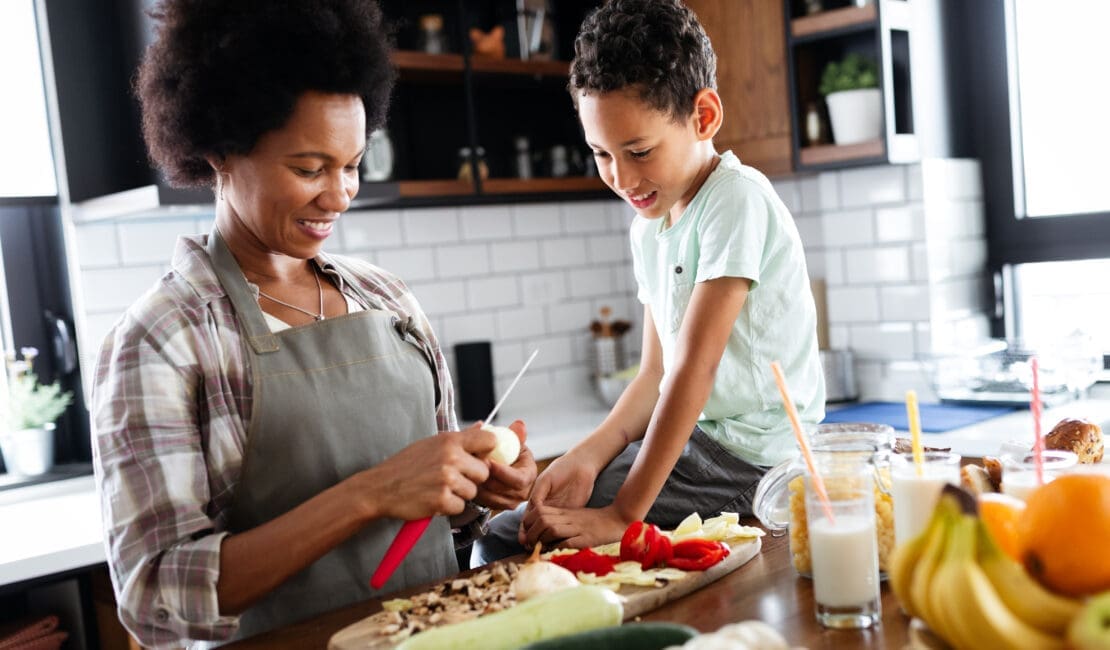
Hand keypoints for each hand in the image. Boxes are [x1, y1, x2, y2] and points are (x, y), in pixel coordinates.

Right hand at [355, 424, 496, 520]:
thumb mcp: (431, 443)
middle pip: (483, 472)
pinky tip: (434, 499)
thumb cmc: (406, 465)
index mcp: (449, 440)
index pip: (489, 441)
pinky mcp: (442, 500)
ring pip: (472, 491)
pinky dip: (449, 507)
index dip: (486, 453)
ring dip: (459, 494)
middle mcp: (451, 458)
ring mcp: (447, 479)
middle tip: (452, 479)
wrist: (381, 487)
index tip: (478, 458)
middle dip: (471, 479)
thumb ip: (460, 438)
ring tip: (439, 488)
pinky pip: (460, 507)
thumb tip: (483, 426)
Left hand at [474, 420, 536, 510]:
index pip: (519, 479)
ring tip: (468, 470)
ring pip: (492, 498)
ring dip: (479, 485)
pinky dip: (476, 491)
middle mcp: (523, 491)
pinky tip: (468, 479)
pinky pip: (485, 502)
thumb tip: (519, 425)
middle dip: (487, 478)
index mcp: (529, 474)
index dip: (503, 472)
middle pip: (504, 491)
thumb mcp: (512, 442)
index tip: (488, 462)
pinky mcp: (498, 506)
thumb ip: (515, 434)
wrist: (501, 464)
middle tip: (472, 465)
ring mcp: (511, 501)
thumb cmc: (508, 453)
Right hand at [517, 454, 600, 544]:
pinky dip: (556, 535)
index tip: (522, 539)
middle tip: (529, 547)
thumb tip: (534, 511)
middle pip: (536, 527)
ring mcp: (558, 512)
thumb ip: (538, 495)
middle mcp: (547, 508)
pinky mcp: (570, 513)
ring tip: (539, 548)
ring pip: (548, 530)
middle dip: (531, 537)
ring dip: (542, 539)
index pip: (528, 518)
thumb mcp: (546, 480)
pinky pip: (561, 527)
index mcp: (538, 500)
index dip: (524, 529)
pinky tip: (554, 543)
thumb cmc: (562, 469)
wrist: (582, 465)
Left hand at [519, 503, 630, 548]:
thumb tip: (543, 534)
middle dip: (531, 533)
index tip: (527, 532)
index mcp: (566, 511)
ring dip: (541, 540)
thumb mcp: (575, 516)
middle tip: (529, 544)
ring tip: (538, 549)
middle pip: (542, 519)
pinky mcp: (587, 539)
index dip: (528, 521)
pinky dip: (557, 548)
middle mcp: (569, 518)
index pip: (540, 510)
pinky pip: (567, 542)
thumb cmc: (596, 521)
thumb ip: (560, 520)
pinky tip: (553, 553)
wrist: (619, 519)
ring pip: (551, 528)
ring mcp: (578, 528)